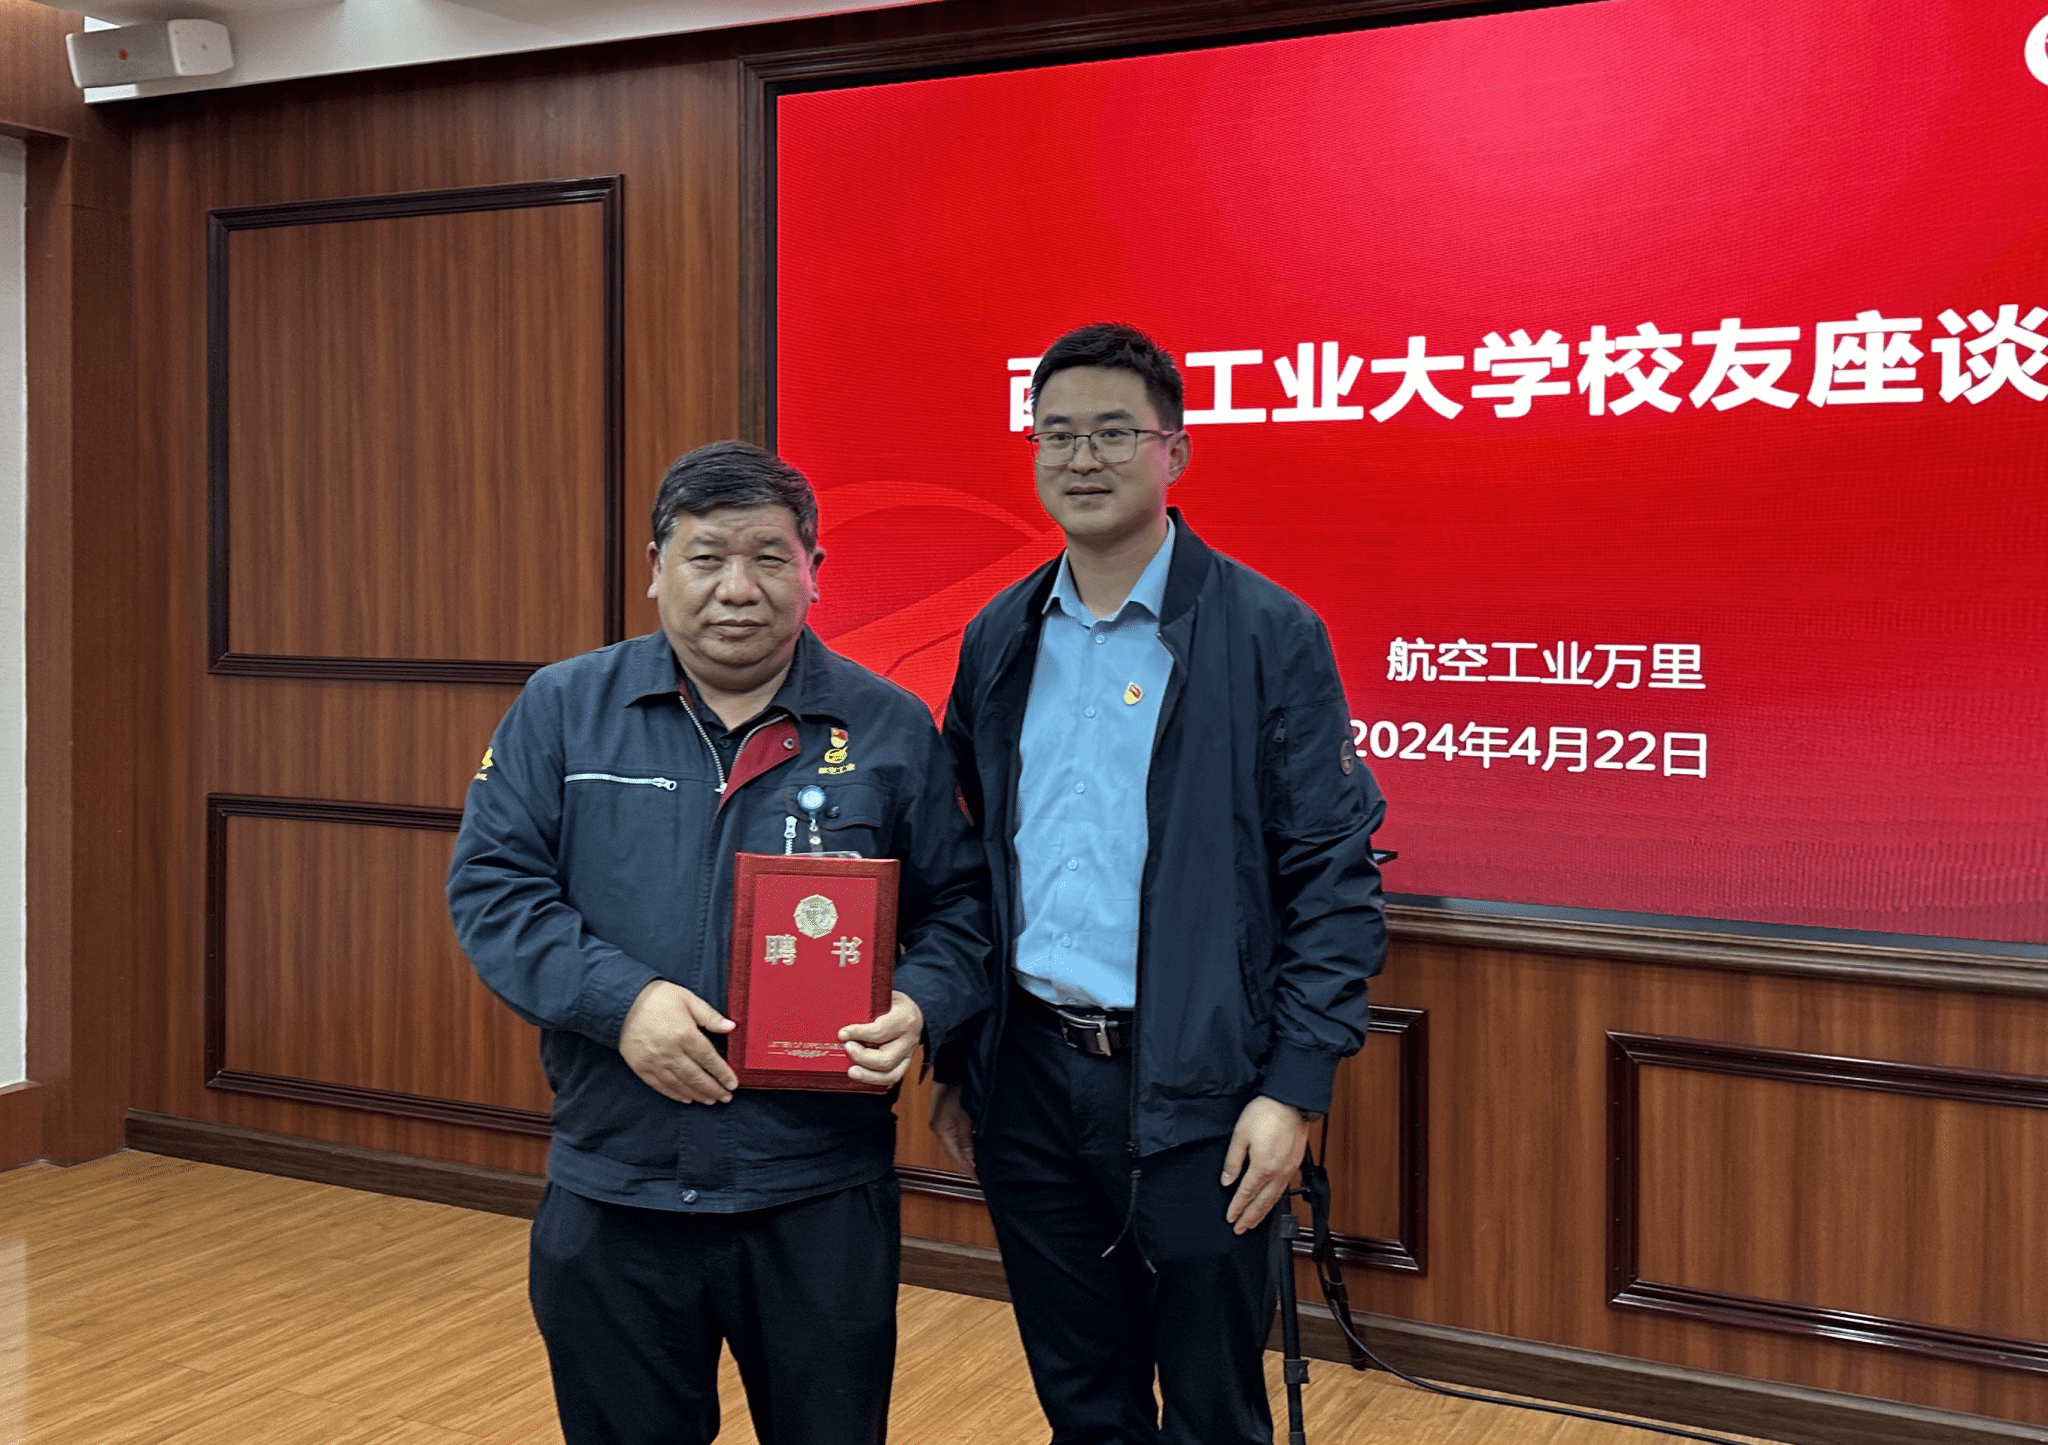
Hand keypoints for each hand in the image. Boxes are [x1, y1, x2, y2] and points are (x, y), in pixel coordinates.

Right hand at [618, 980, 737, 1103]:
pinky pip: (661, 1086)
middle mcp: (670, 1052)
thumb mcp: (687, 999)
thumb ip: (709, 1016)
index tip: (733, 1083)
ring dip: (698, 1095)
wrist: (621, 1002)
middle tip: (726, 1097)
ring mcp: (655, 1062)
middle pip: (697, 1077)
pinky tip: (687, 1098)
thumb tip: (730, 1027)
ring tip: (711, 1100)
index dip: (722, 1074)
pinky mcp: (641, 1067)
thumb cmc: (656, 998)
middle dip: (714, 1089)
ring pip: (681, 1085)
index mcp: (684, 1035)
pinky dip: (676, 1094)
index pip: (709, 1060)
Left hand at [839, 990, 924, 1086]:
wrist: (915, 1013)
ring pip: (890, 1074)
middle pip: (886, 1058)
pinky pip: (892, 1078)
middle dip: (862, 1057)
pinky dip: (876, 1080)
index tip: (842, 1034)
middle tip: (847, 1048)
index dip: (859, 1034)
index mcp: (905, 1018)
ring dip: (868, 1075)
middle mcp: (909, 1039)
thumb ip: (869, 1003)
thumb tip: (841, 1009)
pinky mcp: (905, 1064)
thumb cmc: (894, 1004)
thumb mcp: (885, 996)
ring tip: (851, 1071)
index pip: (880, 1031)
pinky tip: (863, 1076)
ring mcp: (909, 1054)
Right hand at [928, 1081, 975, 1175]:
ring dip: (968, 1152)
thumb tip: (970, 1160)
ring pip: (957, 1143)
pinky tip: (975, 1145)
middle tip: (983, 1174)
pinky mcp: (948, 1115)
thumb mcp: (965, 1117)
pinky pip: (957, 1134)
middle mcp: (939, 1128)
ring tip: (981, 1163)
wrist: (954, 1068)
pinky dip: (966, 1141)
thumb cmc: (958, 1089)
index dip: (968, 1168)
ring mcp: (943, 1122)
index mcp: (940, 1130)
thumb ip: (967, 1139)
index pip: (955, 1156)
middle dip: (968, 1162)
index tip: (979, 1179)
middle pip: (955, 1151)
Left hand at [1221, 1094, 1309, 1233]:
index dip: (1237, 1208)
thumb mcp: (1241, 1135)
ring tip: (1254, 1222)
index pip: (1246, 1193)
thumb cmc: (1266, 1113)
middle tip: (1241, 1229)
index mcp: (1262, 1167)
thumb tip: (1227, 1180)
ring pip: (1275, 1198)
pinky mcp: (1295, 1163)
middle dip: (1250, 1217)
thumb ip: (1233, 1160)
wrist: (1291, 1101)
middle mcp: (1278, 1173)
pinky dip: (1275, 1200)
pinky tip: (1271, 1201)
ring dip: (1263, 1212)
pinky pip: (1284, 1189)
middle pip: (1262, 1202)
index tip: (1230, 1218)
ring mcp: (1289, 1169)